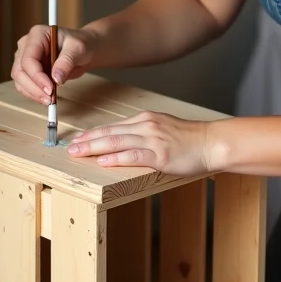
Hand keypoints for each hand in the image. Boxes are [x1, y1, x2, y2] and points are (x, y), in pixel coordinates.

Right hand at [11, 24, 98, 104]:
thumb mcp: (79, 49)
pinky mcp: (28, 70)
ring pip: (20, 80)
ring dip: (33, 93)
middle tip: (50, 98)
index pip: (28, 58)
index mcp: (37, 34)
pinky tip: (47, 98)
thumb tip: (56, 78)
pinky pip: (25, 85)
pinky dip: (34, 94)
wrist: (87, 50)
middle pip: (20, 71)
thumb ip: (67, 61)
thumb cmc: (83, 44)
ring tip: (50, 100)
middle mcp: (27, 45)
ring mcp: (25, 58)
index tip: (50, 89)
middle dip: (34, 87)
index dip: (37, 76)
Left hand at [67, 111, 212, 175]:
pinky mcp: (160, 154)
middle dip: (87, 140)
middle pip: (110, 132)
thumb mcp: (163, 129)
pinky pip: (134, 155)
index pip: (113, 126)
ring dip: (95, 148)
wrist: (210, 142)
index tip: (78, 139)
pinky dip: (117, 158)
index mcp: (146, 119)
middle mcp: (146, 125)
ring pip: (117, 142)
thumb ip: (144, 133)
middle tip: (70, 147)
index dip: (93, 133)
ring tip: (78, 153)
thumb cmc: (189, 139)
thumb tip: (124, 141)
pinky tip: (104, 161)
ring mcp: (153, 139)